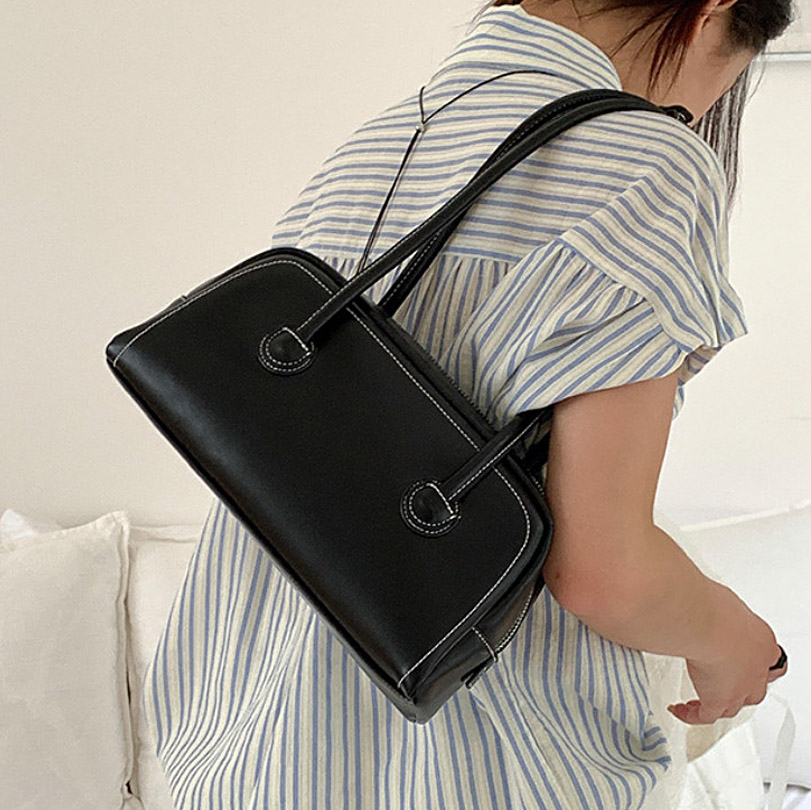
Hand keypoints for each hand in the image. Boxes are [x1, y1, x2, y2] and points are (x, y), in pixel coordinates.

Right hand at [667, 594, 787, 724]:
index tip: (743, 659)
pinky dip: (692, 714)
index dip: (755, 662)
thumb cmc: (713, 607)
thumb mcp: (722, 602)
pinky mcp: (718, 701)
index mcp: (761, 641)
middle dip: (741, 688)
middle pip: (755, 688)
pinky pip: (705, 715)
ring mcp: (739, 688)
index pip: (766, 658)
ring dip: (718, 704)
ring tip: (702, 701)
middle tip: (725, 683)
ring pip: (733, 706)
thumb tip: (697, 596)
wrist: (706, 622)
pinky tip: (679, 709)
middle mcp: (755, 668)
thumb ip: (715, 607)